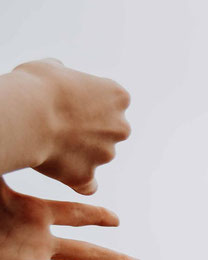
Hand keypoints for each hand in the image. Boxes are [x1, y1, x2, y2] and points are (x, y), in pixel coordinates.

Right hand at [13, 59, 130, 193]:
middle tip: (59, 124)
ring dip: (80, 152)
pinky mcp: (86, 175)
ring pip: (97, 155)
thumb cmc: (36, 85)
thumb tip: (61, 75)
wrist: (27, 116)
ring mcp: (106, 154)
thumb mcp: (51, 68)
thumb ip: (65, 76)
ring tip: (49, 142)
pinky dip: (79, 182)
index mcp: (118, 96)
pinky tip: (66, 175)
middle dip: (90, 129)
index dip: (89, 102)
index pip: (112, 101)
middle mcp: (120, 127)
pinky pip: (88, 185)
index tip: (68, 101)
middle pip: (109, 130)